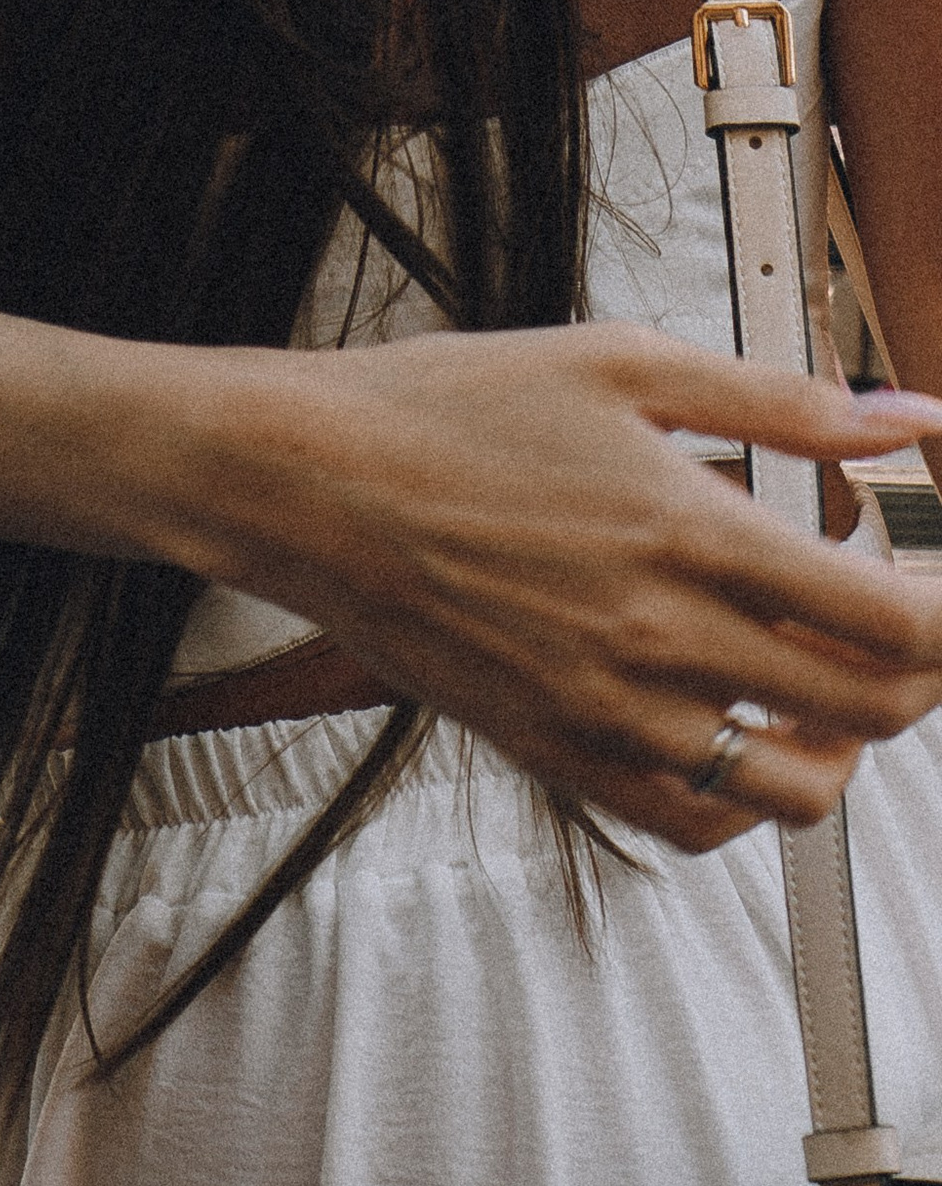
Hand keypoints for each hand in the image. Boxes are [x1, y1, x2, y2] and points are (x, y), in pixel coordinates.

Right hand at [182, 324, 941, 851]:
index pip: (890, 621)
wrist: (308, 480)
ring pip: (797, 790)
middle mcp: (660, 639)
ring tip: (821, 677)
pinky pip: (694, 825)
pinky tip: (735, 727)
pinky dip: (745, 796)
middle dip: (915, 665)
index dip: (941, 608)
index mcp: (687, 532)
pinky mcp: (558, 754)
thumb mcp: (620, 360)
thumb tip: (895, 416)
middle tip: (889, 610)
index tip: (926, 573)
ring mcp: (610, 712)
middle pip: (870, 709)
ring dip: (843, 741)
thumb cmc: (442, 409)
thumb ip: (777, 397)